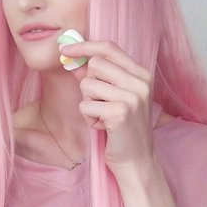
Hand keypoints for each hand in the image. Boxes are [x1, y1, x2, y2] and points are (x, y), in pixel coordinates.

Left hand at [61, 40, 155, 172]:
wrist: (137, 160)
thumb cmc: (123, 129)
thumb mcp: (114, 98)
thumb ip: (97, 78)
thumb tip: (74, 62)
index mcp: (141, 74)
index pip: (109, 48)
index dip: (84, 46)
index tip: (65, 48)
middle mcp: (139, 83)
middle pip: (94, 65)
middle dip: (88, 85)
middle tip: (100, 103)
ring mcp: (131, 97)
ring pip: (87, 86)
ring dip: (88, 104)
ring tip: (103, 117)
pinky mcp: (120, 113)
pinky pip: (85, 107)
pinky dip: (89, 119)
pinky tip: (103, 127)